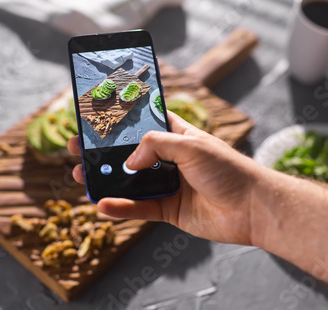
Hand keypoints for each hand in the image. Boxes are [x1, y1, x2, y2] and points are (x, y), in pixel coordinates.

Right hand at [67, 112, 262, 244]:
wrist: (252, 208)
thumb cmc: (228, 169)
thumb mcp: (190, 145)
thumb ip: (155, 147)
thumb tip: (128, 162)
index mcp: (176, 136)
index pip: (142, 123)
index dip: (120, 121)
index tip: (96, 116)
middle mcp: (168, 159)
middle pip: (128, 153)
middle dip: (101, 151)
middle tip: (76, 147)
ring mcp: (166, 185)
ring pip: (128, 182)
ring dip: (104, 179)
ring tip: (78, 175)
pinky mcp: (167, 209)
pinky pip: (138, 208)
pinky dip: (120, 208)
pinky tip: (102, 204)